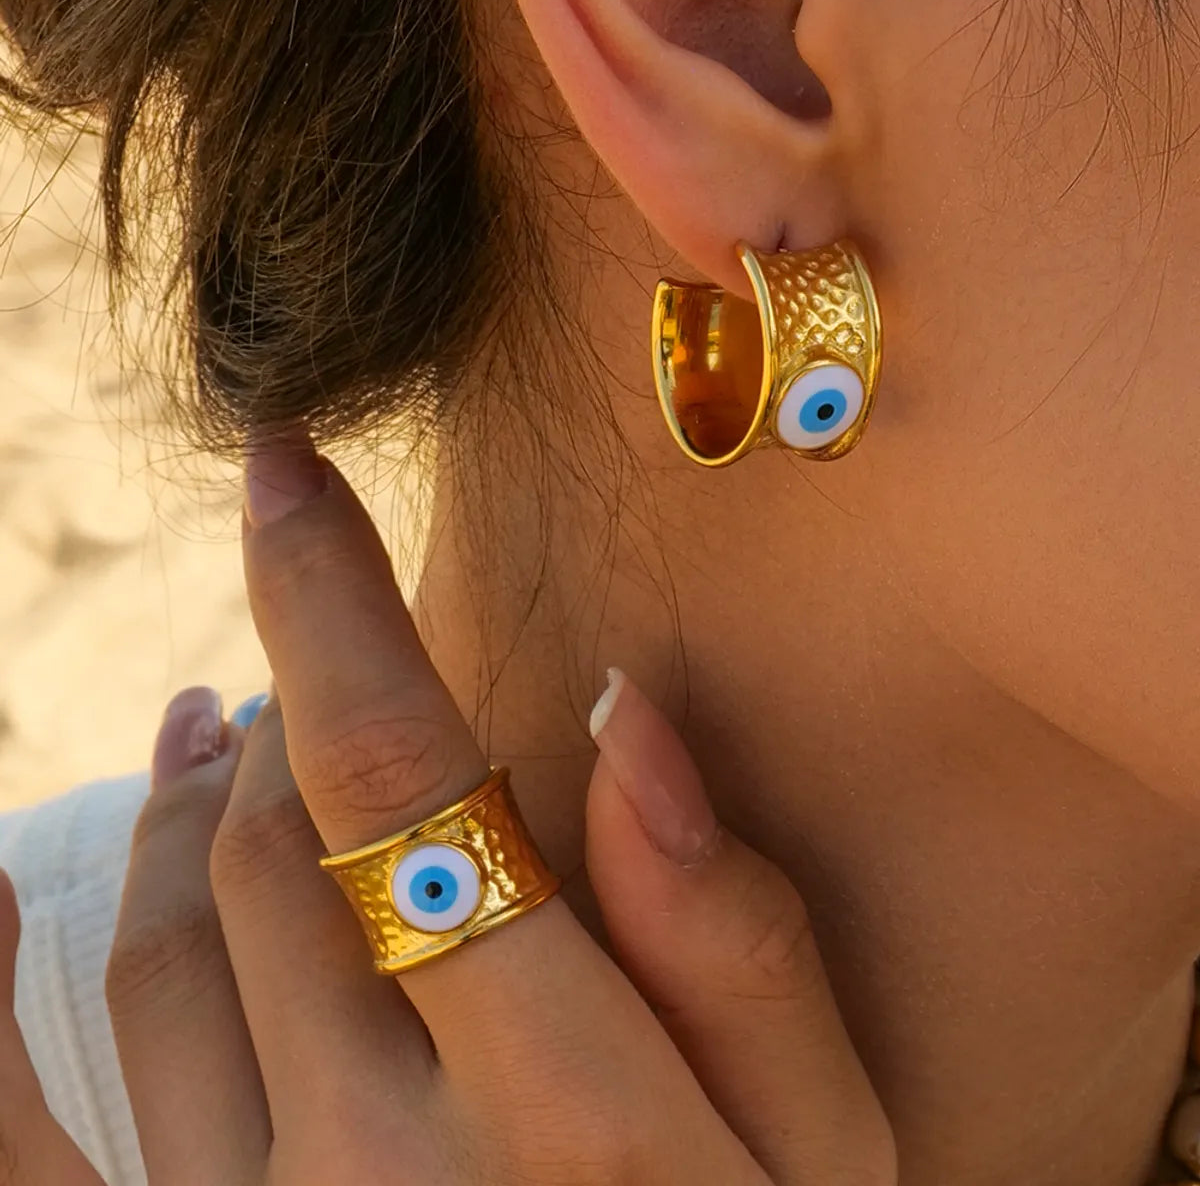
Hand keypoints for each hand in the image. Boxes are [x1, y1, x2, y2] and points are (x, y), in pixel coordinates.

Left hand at [0, 444, 896, 1184]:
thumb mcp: (822, 1156)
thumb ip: (734, 943)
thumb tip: (629, 714)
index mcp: (569, 1109)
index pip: (397, 767)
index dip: (328, 592)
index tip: (285, 461)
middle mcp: (375, 1167)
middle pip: (284, 836)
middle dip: (292, 696)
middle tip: (312, 643)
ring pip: (169, 937)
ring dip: (188, 796)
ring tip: (215, 727)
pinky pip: (29, 1127)